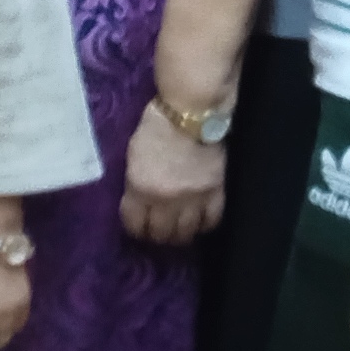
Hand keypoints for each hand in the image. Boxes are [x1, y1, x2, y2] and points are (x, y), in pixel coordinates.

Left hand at [122, 104, 228, 245]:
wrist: (190, 114)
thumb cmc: (155, 127)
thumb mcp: (133, 156)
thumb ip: (135, 182)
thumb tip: (138, 200)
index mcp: (140, 188)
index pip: (134, 223)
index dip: (135, 228)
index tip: (137, 227)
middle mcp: (166, 200)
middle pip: (161, 233)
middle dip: (156, 235)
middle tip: (157, 231)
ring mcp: (193, 199)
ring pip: (186, 233)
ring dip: (180, 235)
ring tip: (177, 231)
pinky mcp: (216, 193)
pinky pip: (211, 221)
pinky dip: (204, 226)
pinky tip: (199, 223)